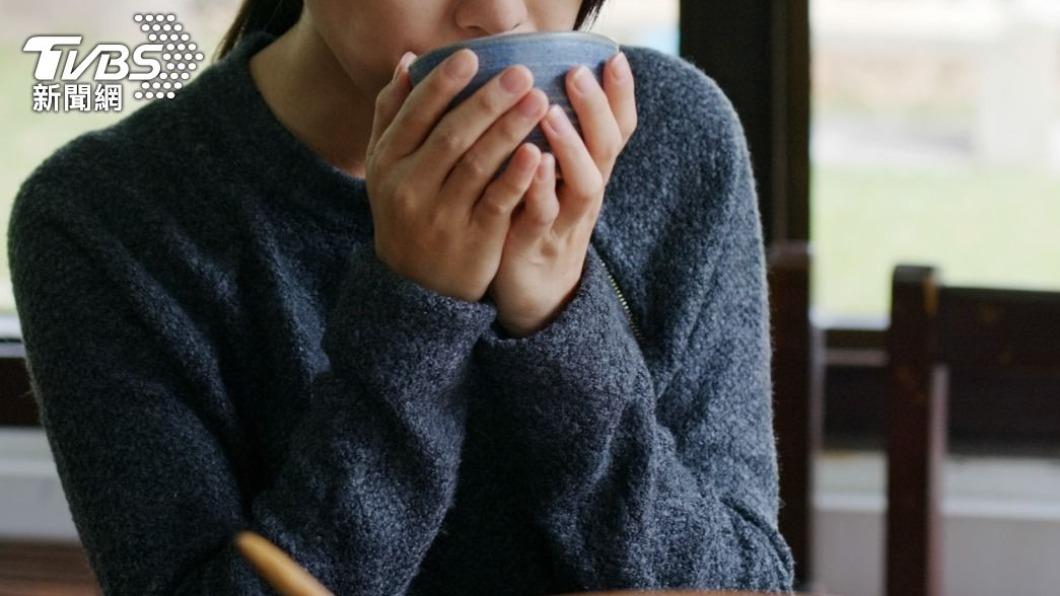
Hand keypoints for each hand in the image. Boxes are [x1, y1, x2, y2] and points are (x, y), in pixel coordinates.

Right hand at [365, 48, 550, 302]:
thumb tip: (407, 62)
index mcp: (388, 163)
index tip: (472, 56)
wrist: (415, 287)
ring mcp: (441, 217)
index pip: (414, 115)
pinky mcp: (473, 241)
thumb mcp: (386, 169)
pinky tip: (536, 152)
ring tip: (539, 100)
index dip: (442, 84)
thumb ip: (392, 116)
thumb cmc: (407, 212)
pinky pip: (497, 203)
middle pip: (451, 136)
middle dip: (487, 101)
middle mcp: (409, 188)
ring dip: (508, 130)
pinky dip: (516, 177)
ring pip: (477, 166)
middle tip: (521, 72)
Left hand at [487, 51, 637, 336]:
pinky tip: (529, 165)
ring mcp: (566, 221)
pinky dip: (538, 190)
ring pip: (583, 183)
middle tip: (579, 72)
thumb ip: (557, 142)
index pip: (618, 131)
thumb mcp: (554, 182)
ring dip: (570, 147)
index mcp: (589, 174)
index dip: (621, 97)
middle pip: (606, 149)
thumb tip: (545, 85)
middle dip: (596, 109)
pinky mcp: (538, 246)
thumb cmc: (537, 226)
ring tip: (552, 114)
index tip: (615, 57)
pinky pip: (543, 216)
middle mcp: (585, 195)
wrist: (534, 298)